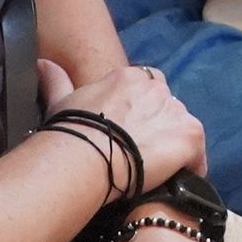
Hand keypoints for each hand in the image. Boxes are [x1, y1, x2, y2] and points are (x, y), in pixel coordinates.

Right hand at [55, 58, 205, 190]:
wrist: (87, 157)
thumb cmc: (71, 131)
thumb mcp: (60, 101)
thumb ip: (56, 80)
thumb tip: (42, 63)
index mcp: (128, 76)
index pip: (146, 85)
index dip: (142, 108)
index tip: (133, 127)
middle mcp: (155, 88)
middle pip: (167, 105)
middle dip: (160, 124)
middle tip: (145, 150)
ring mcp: (174, 111)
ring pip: (182, 126)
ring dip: (175, 143)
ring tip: (162, 167)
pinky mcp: (188, 136)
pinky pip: (198, 150)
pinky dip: (193, 164)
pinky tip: (181, 178)